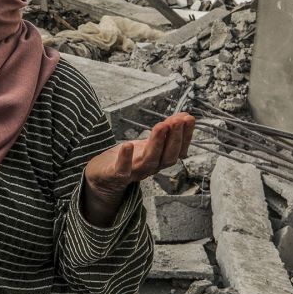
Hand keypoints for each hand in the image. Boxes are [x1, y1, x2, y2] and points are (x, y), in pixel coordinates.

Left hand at [81, 112, 195, 225]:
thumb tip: (183, 116)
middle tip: (178, 121)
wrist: (103, 177)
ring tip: (161, 126)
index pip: (178, 150)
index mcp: (160, 160)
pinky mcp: (115, 175)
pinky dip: (125, 159)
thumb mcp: (149, 143)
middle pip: (167, 157)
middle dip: (175, 138)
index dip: (185, 136)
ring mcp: (134, 172)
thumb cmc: (128, 158)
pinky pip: (122, 170)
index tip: (189, 119)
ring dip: (157, 143)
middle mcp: (150, 167)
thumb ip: (165, 132)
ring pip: (149, 161)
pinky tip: (128, 145)